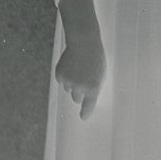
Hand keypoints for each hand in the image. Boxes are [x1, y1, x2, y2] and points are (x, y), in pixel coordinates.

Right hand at [56, 0, 105, 119]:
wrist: (84, 42)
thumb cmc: (96, 58)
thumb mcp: (101, 74)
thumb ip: (95, 87)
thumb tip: (85, 99)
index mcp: (93, 88)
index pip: (89, 106)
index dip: (85, 113)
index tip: (83, 117)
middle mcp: (80, 87)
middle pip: (77, 99)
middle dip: (79, 93)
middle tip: (83, 80)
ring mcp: (68, 82)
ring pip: (69, 89)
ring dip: (73, 82)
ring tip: (78, 68)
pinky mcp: (60, 75)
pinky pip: (62, 81)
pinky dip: (65, 75)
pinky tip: (71, 65)